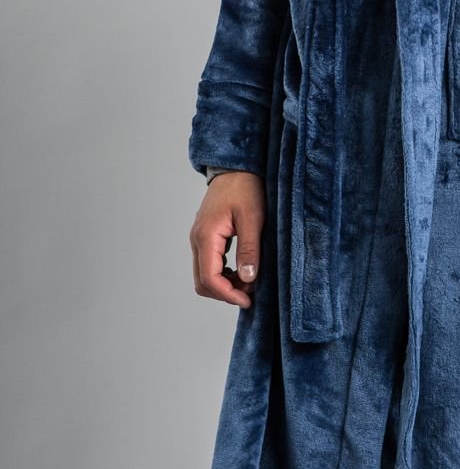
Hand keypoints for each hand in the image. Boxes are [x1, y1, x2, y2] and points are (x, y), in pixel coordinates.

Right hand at [189, 171, 265, 308]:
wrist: (236, 168)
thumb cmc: (245, 188)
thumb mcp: (253, 218)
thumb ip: (249, 249)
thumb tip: (248, 279)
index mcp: (206, 236)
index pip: (209, 278)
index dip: (227, 295)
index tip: (247, 300)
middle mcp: (197, 240)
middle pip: (203, 282)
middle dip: (225, 292)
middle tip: (250, 292)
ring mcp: (199, 239)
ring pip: (205, 275)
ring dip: (225, 284)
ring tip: (250, 280)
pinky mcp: (206, 237)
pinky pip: (209, 264)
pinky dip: (224, 274)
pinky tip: (242, 270)